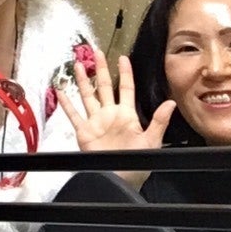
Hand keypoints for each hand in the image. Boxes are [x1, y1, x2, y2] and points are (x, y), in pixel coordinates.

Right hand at [57, 50, 174, 153]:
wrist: (118, 178)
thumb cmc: (136, 163)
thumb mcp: (151, 141)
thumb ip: (159, 121)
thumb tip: (171, 103)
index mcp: (127, 115)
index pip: (125, 88)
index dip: (124, 72)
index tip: (122, 58)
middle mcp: (110, 115)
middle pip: (104, 86)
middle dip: (100, 69)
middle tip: (96, 53)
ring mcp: (96, 122)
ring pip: (87, 96)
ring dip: (83, 81)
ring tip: (78, 64)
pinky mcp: (83, 131)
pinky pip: (73, 114)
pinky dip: (65, 103)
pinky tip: (60, 91)